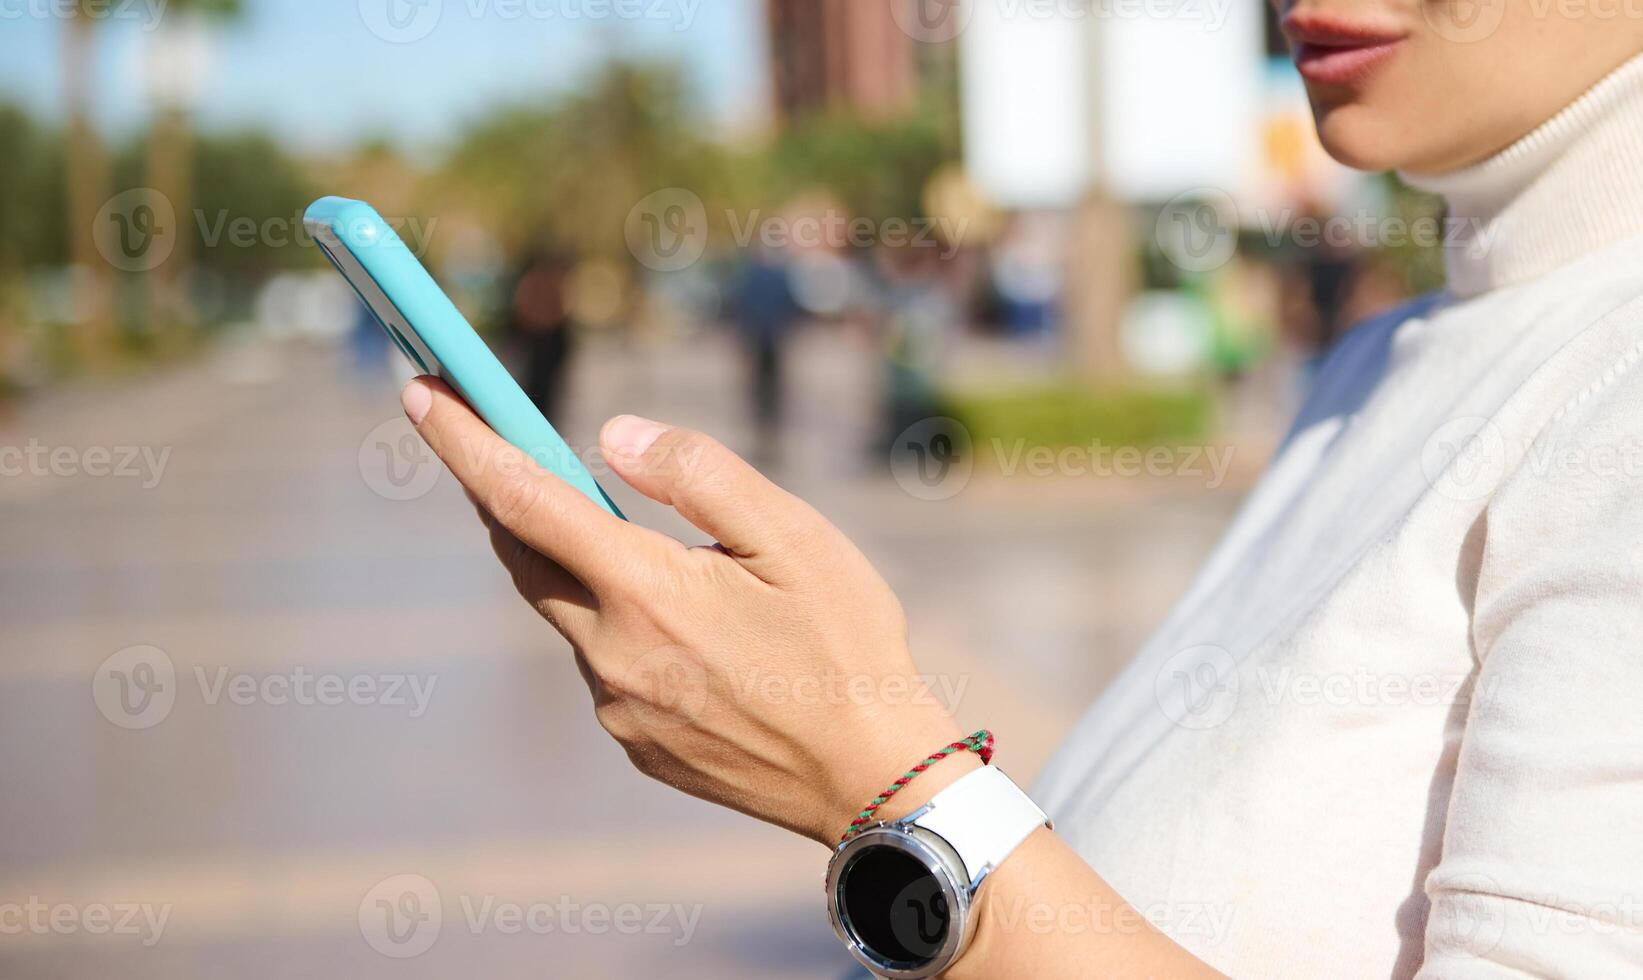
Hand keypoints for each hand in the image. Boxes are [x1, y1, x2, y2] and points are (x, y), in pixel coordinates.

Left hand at [400, 377, 968, 844]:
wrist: (872, 782)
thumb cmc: (846, 647)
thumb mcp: (794, 537)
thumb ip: (699, 475)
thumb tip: (611, 436)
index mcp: (646, 592)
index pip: (524, 499)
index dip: (464, 441)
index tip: (419, 389)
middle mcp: (613, 654)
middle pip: (524, 557)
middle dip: (499, 495)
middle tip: (491, 441)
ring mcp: (618, 709)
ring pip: (570, 614)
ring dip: (578, 567)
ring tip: (645, 546)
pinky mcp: (636, 745)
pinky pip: (605, 666)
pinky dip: (616, 625)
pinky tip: (687, 630)